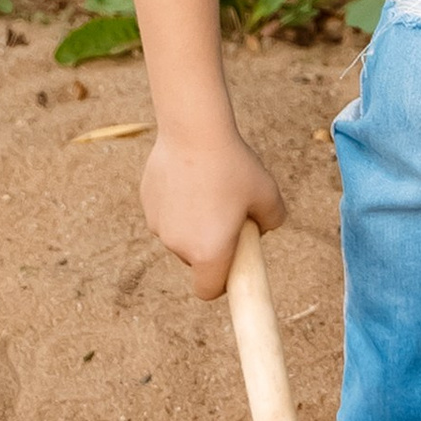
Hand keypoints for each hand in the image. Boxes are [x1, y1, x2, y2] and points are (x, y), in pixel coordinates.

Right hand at [140, 128, 284, 299]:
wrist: (193, 130)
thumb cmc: (233, 165)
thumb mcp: (268, 195)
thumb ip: (271, 220)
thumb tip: (260, 228)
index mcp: (209, 252)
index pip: (209, 290)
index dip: (222, 283)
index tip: (231, 263)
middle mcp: (179, 245)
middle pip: (196, 260)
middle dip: (211, 245)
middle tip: (228, 212)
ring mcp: (159, 225)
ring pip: (180, 235)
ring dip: (193, 223)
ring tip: (208, 188)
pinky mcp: (148, 204)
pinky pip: (167, 214)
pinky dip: (178, 204)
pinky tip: (189, 177)